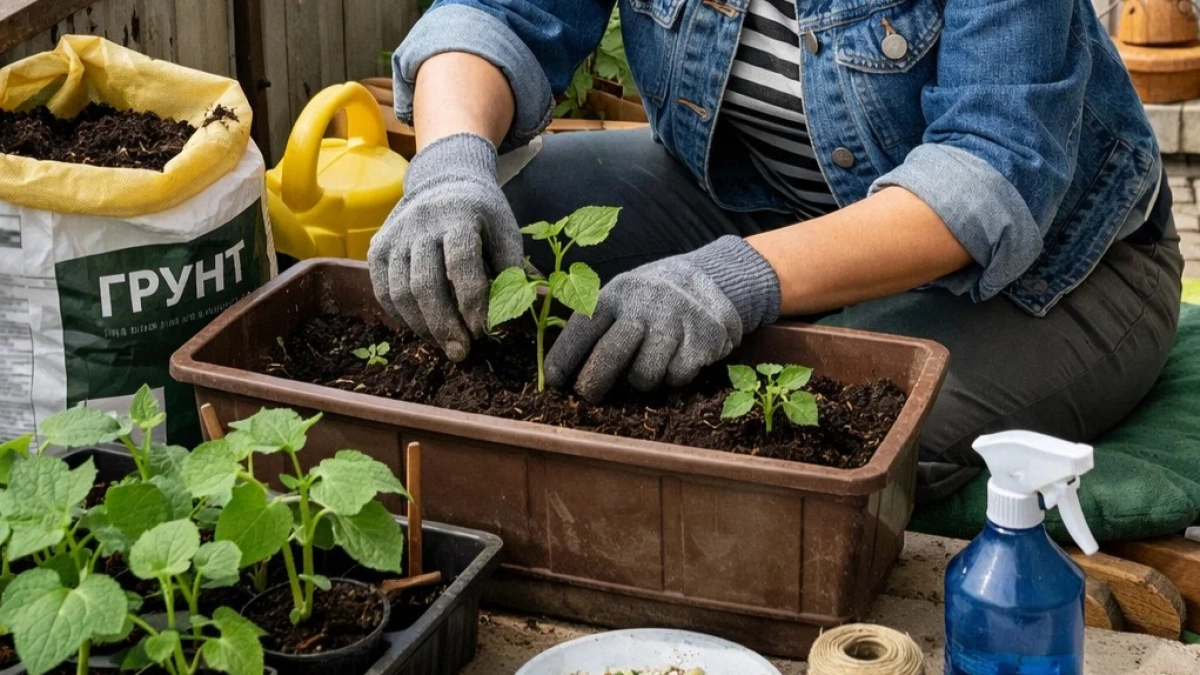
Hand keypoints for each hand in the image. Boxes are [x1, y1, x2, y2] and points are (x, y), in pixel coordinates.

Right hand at [368, 133, 524, 360]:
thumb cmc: (483, 214)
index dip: (473, 302)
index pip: (462, 263)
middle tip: (462, 353)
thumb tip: (515, 318)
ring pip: (400, 291)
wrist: (445, 179)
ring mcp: (395, 235)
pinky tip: (423, 328)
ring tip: (444, 344)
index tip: (485, 331)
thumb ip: (512, 271)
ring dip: (422, 326)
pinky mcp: (377, 247)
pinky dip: (401, 316)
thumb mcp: (506, 231)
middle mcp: (421, 222)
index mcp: (460, 214)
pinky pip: (383, 290)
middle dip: (445, 324)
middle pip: (426, 283)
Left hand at [545, 236, 780, 401]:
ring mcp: (675, 321)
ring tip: (645, 366)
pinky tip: (676, 359)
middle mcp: (644, 305)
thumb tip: (559, 370)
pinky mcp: (702, 339)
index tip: (553, 382)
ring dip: (641, 380)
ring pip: (644, 375)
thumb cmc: (651, 298)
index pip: (583, 327)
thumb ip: (598, 325)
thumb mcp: (622, 296)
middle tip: (588, 395)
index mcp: (617, 294)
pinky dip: (673, 376)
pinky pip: (676, 377)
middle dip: (593, 383)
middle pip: (611, 355)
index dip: (565, 357)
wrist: (711, 278)